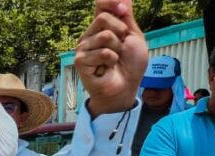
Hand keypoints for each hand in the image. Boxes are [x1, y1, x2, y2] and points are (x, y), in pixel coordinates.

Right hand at [74, 0, 146, 116]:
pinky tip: (106, 68)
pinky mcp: (80, 61)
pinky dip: (111, 60)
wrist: (126, 87)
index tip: (124, 9)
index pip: (100, 4)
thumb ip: (127, 17)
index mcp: (101, 27)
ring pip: (104, 36)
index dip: (111, 2)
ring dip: (117, 49)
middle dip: (120, 32)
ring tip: (114, 60)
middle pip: (103, 18)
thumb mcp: (134, 36)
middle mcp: (89, 35)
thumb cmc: (130, 65)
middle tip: (121, 47)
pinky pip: (102, 52)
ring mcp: (83, 48)